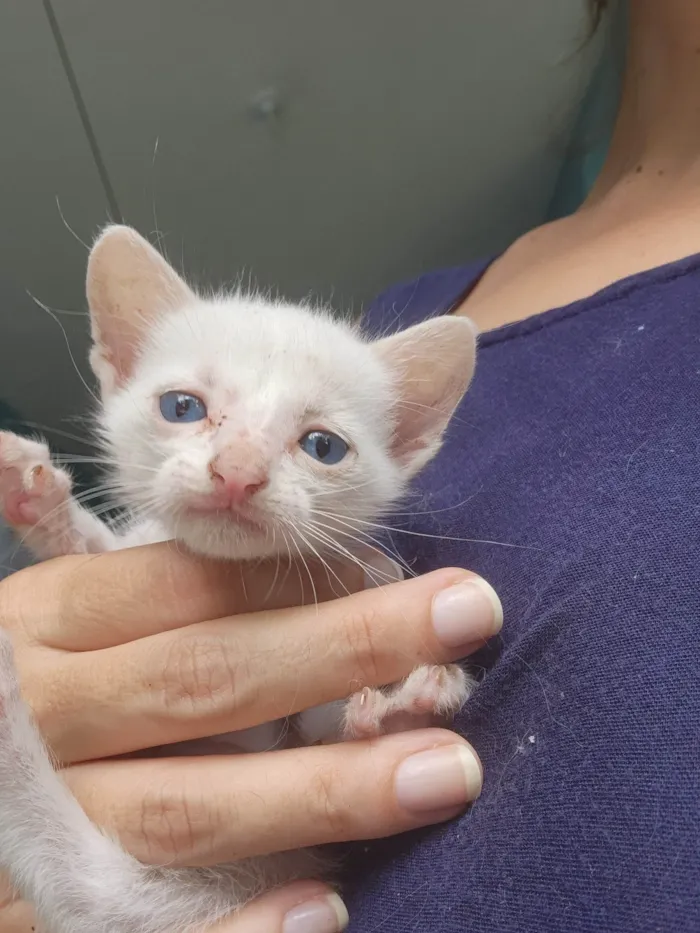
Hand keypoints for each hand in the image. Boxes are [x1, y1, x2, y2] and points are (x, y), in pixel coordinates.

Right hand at [0, 542, 500, 926]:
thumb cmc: (23, 694)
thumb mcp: (62, 629)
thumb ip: (161, 607)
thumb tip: (324, 586)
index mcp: (47, 623)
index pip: (186, 585)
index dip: (297, 580)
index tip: (396, 569)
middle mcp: (43, 718)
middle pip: (211, 677)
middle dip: (348, 647)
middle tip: (469, 616)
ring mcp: (35, 826)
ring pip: (193, 808)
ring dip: (327, 789)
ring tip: (450, 768)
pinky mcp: (37, 917)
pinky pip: (138, 931)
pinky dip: (237, 928)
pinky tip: (330, 908)